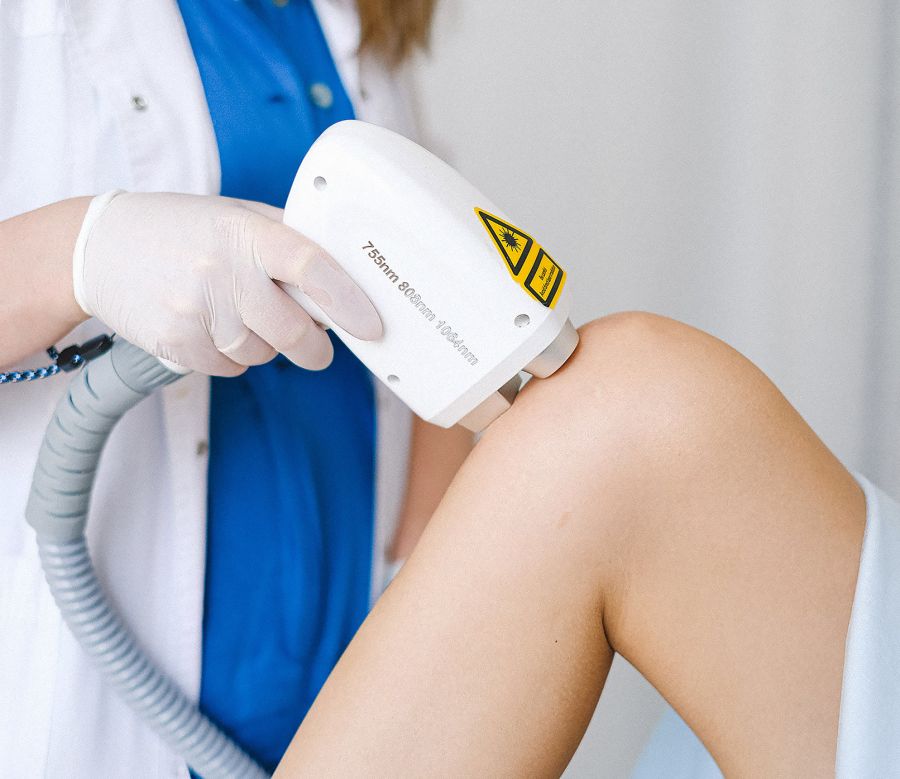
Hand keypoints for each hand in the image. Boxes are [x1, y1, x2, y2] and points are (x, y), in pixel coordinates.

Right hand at [72, 191, 380, 374]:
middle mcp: (224, 271)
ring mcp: (199, 311)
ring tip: (237, 313)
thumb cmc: (177, 229)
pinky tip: (211, 326)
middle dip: (315, 347)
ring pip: (263, 354)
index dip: (348, 301)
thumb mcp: (233, 215)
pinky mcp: (177, 343)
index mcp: (247, 233)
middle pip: (294, 331)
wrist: (96, 248)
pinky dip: (232, 357)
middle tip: (318, 345)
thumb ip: (286, 237)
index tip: (371, 326)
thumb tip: (343, 270)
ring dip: (264, 345)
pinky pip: (230, 368)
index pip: (312, 267)